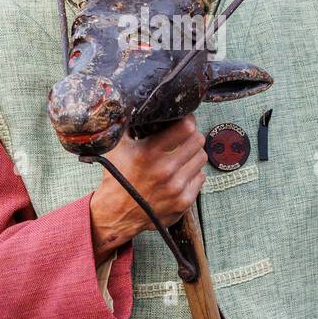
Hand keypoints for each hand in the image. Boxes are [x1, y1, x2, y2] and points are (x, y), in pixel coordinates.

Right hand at [88, 115, 206, 259]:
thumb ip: (127, 125)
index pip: (185, 127)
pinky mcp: (183, 202)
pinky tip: (181, 173)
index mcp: (149, 153)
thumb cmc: (116, 177)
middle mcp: (165, 170)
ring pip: (201, 158)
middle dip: (192, 135)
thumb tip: (136, 104)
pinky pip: (201, 178)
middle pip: (198, 141)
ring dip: (193, 154)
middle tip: (184, 137)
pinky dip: (193, 173)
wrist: (116, 214)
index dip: (187, 120)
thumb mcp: (116, 147)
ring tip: (181, 156)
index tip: (184, 120)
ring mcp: (176, 188)